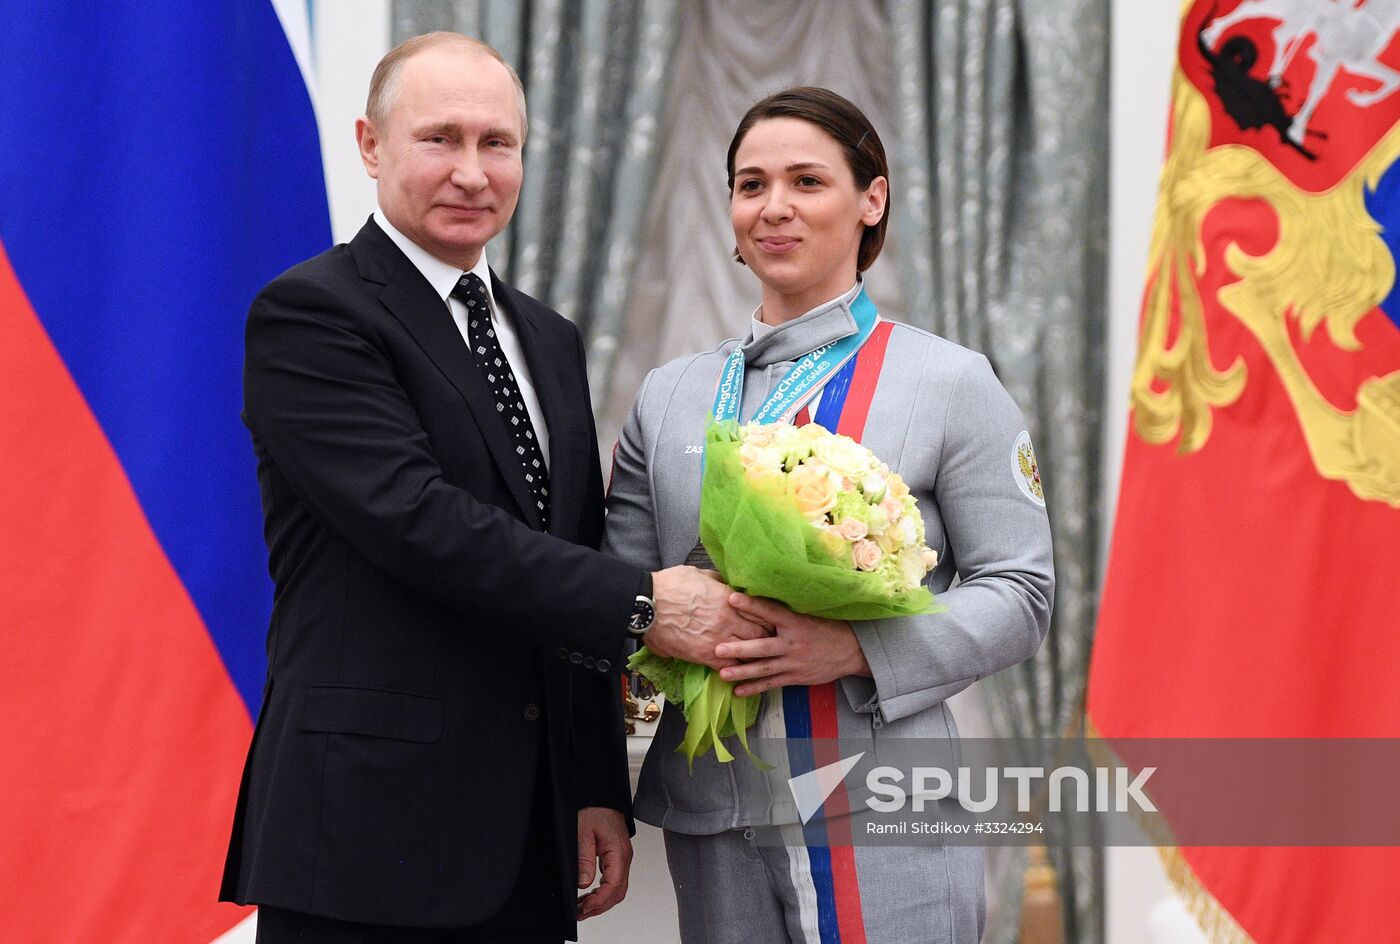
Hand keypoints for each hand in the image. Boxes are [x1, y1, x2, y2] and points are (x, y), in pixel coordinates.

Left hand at [576, 807, 631, 919]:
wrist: (600, 795)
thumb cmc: (594, 809)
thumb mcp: (582, 832)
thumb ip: (584, 858)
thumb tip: (583, 883)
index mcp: (619, 852)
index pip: (614, 886)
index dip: (599, 901)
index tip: (584, 908)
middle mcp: (624, 857)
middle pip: (618, 892)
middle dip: (600, 907)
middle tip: (580, 913)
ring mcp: (621, 858)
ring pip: (617, 889)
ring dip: (601, 901)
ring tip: (582, 908)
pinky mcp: (616, 857)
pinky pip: (613, 880)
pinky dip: (603, 892)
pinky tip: (589, 895)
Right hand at [643, 566, 768, 668]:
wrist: (647, 605)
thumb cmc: (669, 585)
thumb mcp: (698, 573)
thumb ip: (718, 580)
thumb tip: (728, 582)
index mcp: (728, 597)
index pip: (761, 610)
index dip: (768, 616)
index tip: (769, 619)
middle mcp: (728, 619)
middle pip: (761, 633)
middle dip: (766, 636)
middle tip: (768, 639)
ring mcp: (717, 639)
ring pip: (749, 651)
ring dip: (752, 653)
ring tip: (754, 655)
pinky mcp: (703, 655)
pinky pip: (729, 665)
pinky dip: (735, 667)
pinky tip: (737, 666)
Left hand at [715, 594, 870, 695]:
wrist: (851, 651)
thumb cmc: (826, 627)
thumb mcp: (809, 614)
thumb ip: (786, 610)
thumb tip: (760, 595)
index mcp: (796, 622)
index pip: (771, 611)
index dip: (752, 605)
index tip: (732, 598)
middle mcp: (793, 642)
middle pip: (763, 646)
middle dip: (740, 648)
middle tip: (718, 649)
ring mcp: (794, 662)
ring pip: (764, 668)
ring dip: (743, 671)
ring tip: (722, 673)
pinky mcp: (796, 677)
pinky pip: (772, 683)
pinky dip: (755, 688)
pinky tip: (739, 691)